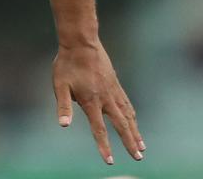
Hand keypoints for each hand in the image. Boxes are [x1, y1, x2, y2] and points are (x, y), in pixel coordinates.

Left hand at [53, 43, 143, 164]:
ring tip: (142, 146)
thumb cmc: (67, 64)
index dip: (104, 146)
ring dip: (135, 131)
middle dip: (130, 142)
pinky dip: (133, 116)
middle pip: (121, 125)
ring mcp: (113, 91)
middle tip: (139, 157)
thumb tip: (63, 125)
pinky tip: (135, 122)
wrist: (81, 42)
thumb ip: (63, 106)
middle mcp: (106, 98)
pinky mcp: (115, 84)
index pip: (99, 129)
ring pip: (128, 115)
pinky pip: (127, 103)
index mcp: (91, 101)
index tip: (110, 160)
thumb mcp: (60, 85)